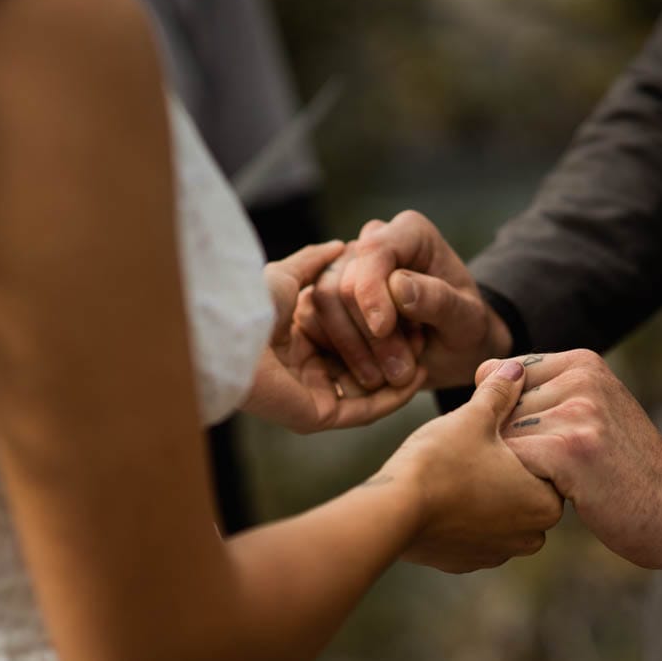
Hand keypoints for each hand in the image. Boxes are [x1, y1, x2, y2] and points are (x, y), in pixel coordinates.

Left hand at [244, 241, 426, 432]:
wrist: (234, 334)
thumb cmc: (251, 302)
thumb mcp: (289, 274)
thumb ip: (314, 262)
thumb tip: (341, 244)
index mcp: (293, 342)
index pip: (344, 338)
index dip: (374, 326)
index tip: (403, 313)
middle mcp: (303, 373)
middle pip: (357, 366)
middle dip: (392, 355)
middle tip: (425, 340)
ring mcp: (312, 397)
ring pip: (366, 390)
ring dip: (397, 377)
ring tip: (427, 359)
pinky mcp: (319, 415)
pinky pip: (364, 410)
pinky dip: (392, 398)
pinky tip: (417, 380)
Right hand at [295, 211, 512, 390]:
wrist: (453, 349)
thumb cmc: (465, 327)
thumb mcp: (466, 318)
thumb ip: (438, 300)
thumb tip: (398, 285)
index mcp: (409, 234)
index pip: (373, 252)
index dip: (371, 291)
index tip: (383, 329)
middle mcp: (372, 244)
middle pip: (342, 283)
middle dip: (368, 335)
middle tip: (400, 372)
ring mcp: (345, 271)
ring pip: (321, 304)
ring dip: (354, 350)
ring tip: (394, 375)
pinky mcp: (328, 300)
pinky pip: (312, 323)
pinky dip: (341, 355)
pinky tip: (374, 372)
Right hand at [383, 358, 564, 573]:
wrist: (393, 511)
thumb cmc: (440, 462)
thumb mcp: (474, 418)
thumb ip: (500, 393)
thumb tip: (516, 368)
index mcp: (546, 502)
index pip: (548, 466)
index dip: (524, 442)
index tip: (500, 431)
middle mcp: (530, 536)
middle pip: (526, 493)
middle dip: (508, 473)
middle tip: (478, 448)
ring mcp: (496, 554)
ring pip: (500, 517)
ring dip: (486, 498)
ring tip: (457, 471)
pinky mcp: (465, 563)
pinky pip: (473, 535)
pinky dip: (463, 518)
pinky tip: (442, 496)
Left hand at [490, 350, 661, 570]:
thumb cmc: (622, 467)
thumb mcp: (592, 410)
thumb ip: (544, 391)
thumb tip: (480, 375)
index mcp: (581, 362)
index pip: (499, 373)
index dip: (502, 414)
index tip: (533, 441)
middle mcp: (580, 378)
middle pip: (498, 408)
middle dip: (507, 443)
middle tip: (546, 470)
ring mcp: (578, 411)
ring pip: (502, 436)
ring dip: (515, 467)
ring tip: (553, 481)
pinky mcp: (571, 449)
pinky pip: (513, 463)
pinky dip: (523, 486)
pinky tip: (556, 494)